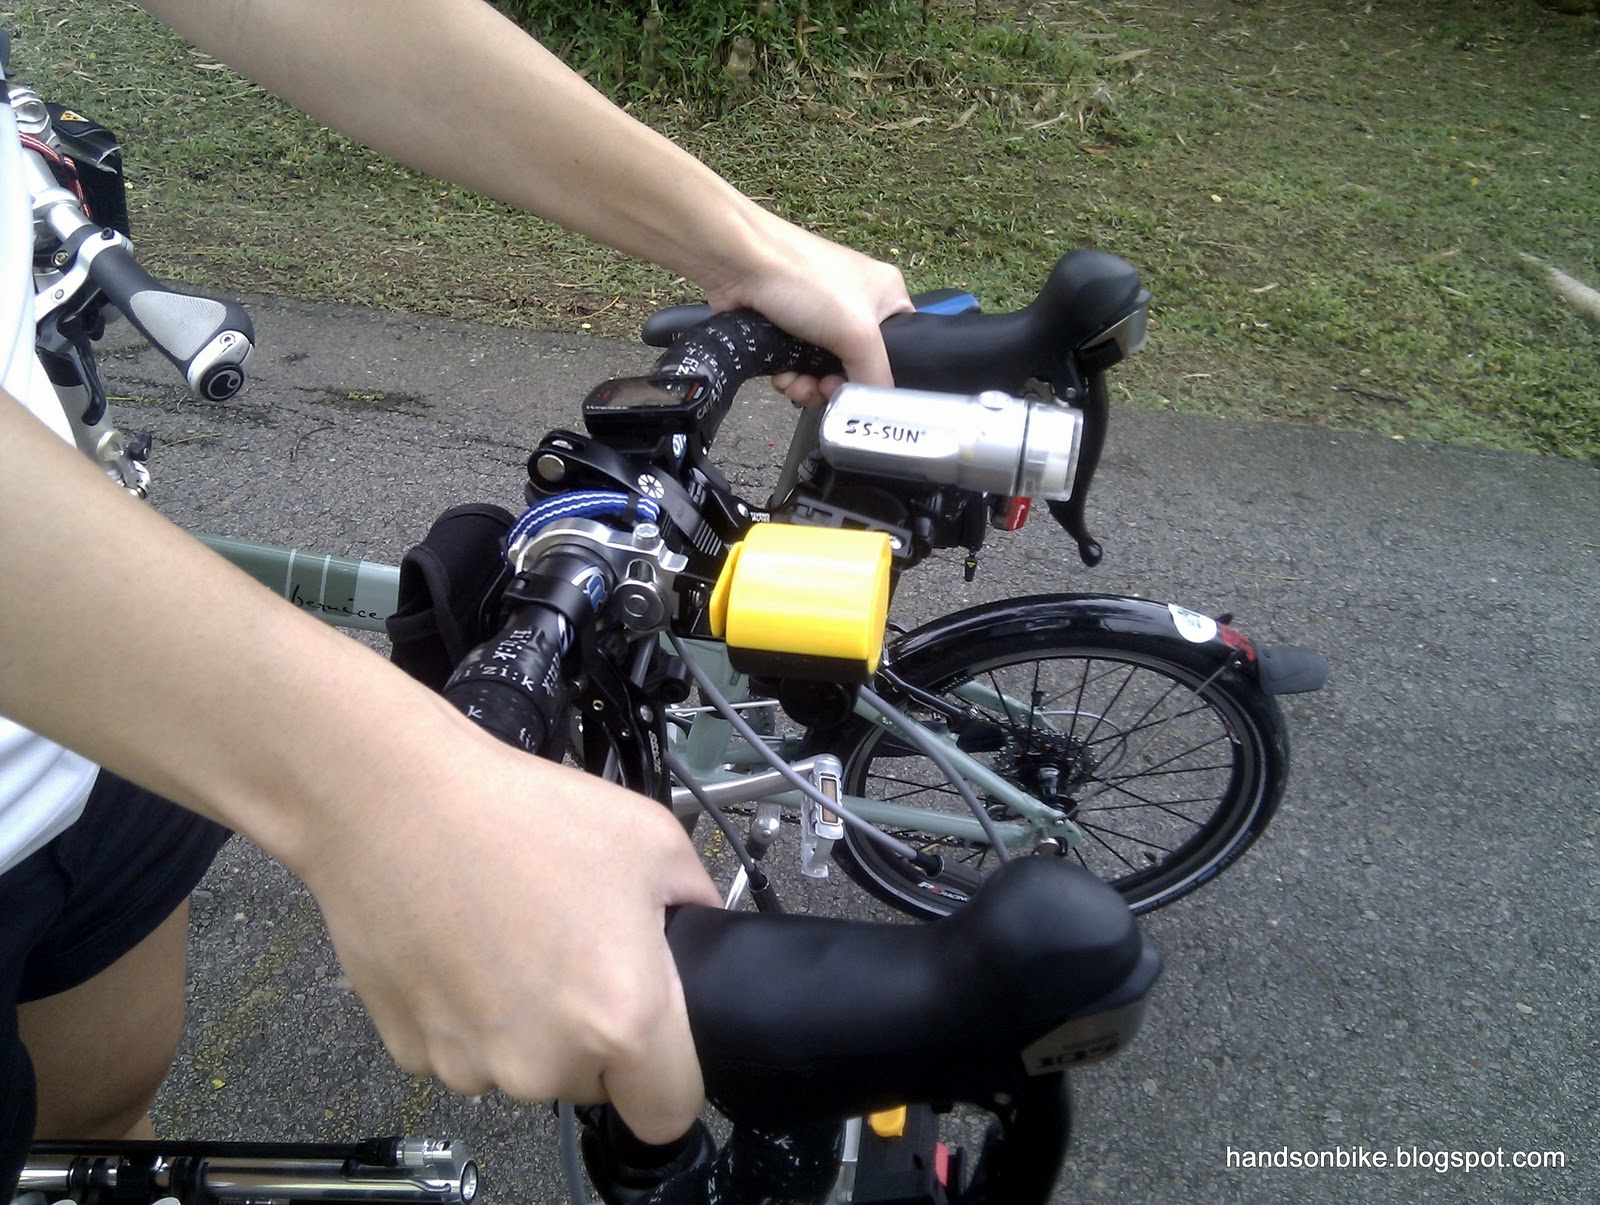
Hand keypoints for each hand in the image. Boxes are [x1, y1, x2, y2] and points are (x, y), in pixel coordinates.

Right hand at [292, 718, 721, 1142]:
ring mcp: (471, 1063)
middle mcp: (543, 1062)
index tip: (658, 1044)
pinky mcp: (412, 1050)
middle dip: (597, 1031)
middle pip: (594, 1083)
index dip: (670, 1075)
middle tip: (579, 950)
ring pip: (527, 1067)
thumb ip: (696, 904)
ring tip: (519, 936)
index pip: (668, 1113)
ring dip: (531, 1023)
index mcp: (621, 1020)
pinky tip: (470, 945)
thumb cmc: (520, 815)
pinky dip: (473, 1013)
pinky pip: (467, 1049)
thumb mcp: (653, 840)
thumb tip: (700, 931)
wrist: (398, 800)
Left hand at [701, 213, 912, 406]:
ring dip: (808, 386)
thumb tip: (873, 405)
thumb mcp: (857, 333)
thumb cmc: (804, 281)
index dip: (877, 375)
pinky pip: (798, 365)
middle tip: (820, 388)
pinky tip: (780, 376)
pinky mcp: (788, 327)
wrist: (739, 263)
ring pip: (823, 370)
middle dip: (834, 385)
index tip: (854, 388)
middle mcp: (856, 305)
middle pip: (856, 366)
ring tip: (794, 385)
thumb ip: (876, 375)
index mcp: (887, 296)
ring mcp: (819, 316)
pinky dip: (789, 376)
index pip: (900, 348)